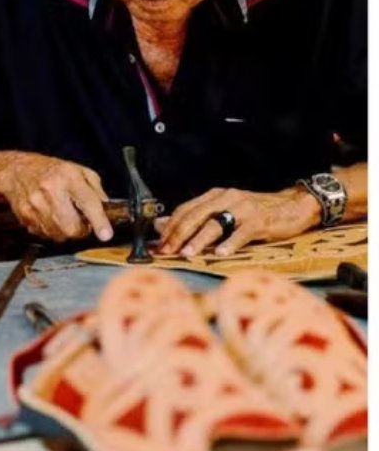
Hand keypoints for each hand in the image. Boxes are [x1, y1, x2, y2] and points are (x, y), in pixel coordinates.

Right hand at [0, 153, 113, 242]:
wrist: (17, 170)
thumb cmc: (50, 170)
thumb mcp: (80, 172)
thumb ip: (96, 190)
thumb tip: (107, 211)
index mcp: (69, 177)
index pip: (88, 202)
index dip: (99, 221)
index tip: (105, 234)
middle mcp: (51, 190)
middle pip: (71, 227)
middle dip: (80, 230)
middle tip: (80, 221)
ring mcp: (35, 203)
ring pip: (58, 234)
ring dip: (64, 230)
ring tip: (62, 215)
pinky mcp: (25, 214)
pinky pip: (44, 233)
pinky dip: (49, 229)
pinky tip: (48, 216)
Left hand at [155, 187, 319, 257]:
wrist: (293, 205)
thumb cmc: (255, 212)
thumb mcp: (225, 210)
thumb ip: (197, 217)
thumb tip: (163, 225)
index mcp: (215, 196)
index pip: (185, 209)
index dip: (170, 226)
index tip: (158, 243)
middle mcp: (226, 198)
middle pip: (195, 216)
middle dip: (178, 235)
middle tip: (166, 251)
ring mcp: (243, 209)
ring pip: (215, 224)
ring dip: (199, 240)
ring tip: (187, 253)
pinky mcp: (259, 221)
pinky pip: (241, 233)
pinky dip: (229, 244)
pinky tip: (220, 254)